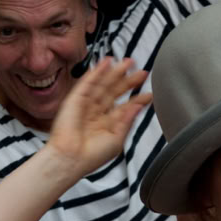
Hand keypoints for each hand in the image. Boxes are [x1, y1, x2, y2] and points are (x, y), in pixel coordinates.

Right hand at [46, 58, 150, 174]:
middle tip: (141, 72)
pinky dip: (97, 72)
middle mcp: (97, 113)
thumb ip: (127, 121)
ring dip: (115, 72)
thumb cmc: (92, 155)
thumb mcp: (117, 139)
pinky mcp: (75, 99)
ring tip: (128, 62)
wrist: (71, 158)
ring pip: (103, 84)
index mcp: (107, 124)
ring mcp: (86, 105)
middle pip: (115, 92)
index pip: (125, 107)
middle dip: (128, 81)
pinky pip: (88, 82)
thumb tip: (138, 106)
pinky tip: (107, 62)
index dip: (137, 99)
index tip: (149, 93)